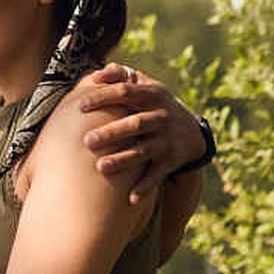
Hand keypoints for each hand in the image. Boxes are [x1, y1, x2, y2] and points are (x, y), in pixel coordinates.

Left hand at [71, 63, 200, 205]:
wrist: (193, 131)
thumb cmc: (156, 105)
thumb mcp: (147, 86)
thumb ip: (123, 76)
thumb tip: (97, 73)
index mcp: (154, 95)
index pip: (126, 93)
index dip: (104, 97)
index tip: (80, 106)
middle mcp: (162, 117)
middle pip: (136, 124)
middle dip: (112, 132)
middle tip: (87, 141)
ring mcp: (167, 140)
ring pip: (144, 151)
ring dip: (123, 160)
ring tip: (100, 167)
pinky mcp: (172, 161)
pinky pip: (157, 175)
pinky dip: (145, 187)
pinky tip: (130, 199)